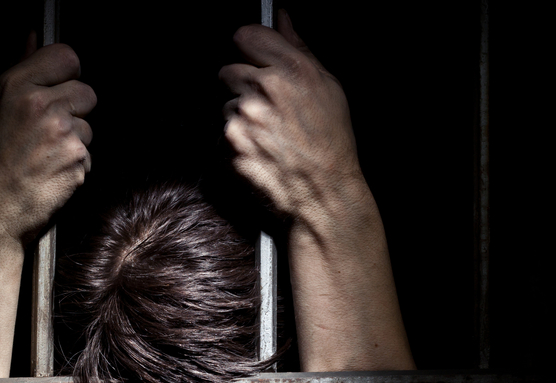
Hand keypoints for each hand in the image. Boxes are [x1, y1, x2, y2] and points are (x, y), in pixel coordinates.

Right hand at [0, 36, 96, 243]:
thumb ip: (18, 67)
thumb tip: (33, 35)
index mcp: (15, 86)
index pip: (66, 56)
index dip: (66, 73)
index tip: (59, 88)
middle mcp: (41, 106)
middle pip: (86, 92)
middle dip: (74, 110)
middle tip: (49, 131)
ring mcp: (62, 133)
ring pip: (89, 126)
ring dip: (75, 141)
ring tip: (44, 156)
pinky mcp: (77, 160)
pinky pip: (89, 155)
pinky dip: (76, 166)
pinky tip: (51, 174)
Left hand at [219, 11, 367, 225]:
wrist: (324, 192)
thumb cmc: (331, 141)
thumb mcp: (329, 87)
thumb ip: (299, 48)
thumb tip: (281, 17)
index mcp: (291, 69)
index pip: (246, 35)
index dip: (248, 46)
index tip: (251, 56)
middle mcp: (264, 88)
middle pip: (229, 70)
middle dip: (243, 85)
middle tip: (265, 107)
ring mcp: (244, 117)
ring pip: (227, 103)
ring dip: (241, 115)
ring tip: (268, 134)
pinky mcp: (230, 143)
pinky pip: (224, 131)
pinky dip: (237, 139)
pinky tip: (261, 149)